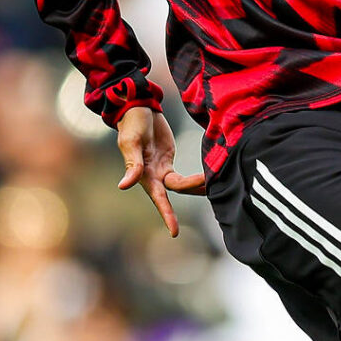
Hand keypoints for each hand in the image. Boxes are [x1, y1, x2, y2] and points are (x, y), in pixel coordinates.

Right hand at [116, 105, 206, 234]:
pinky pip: (183, 175)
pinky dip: (194, 179)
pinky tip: (208, 179)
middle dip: (193, 191)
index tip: (174, 232)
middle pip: (176, 190)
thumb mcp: (131, 143)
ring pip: (182, 184)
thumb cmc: (131, 125)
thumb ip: (132, 165)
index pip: (158, 198)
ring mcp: (161, 169)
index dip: (166, 215)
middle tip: (214, 190)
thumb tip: (123, 186)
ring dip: (197, 186)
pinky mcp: (168, 161)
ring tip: (217, 184)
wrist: (137, 108)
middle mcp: (153, 176)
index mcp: (143, 175)